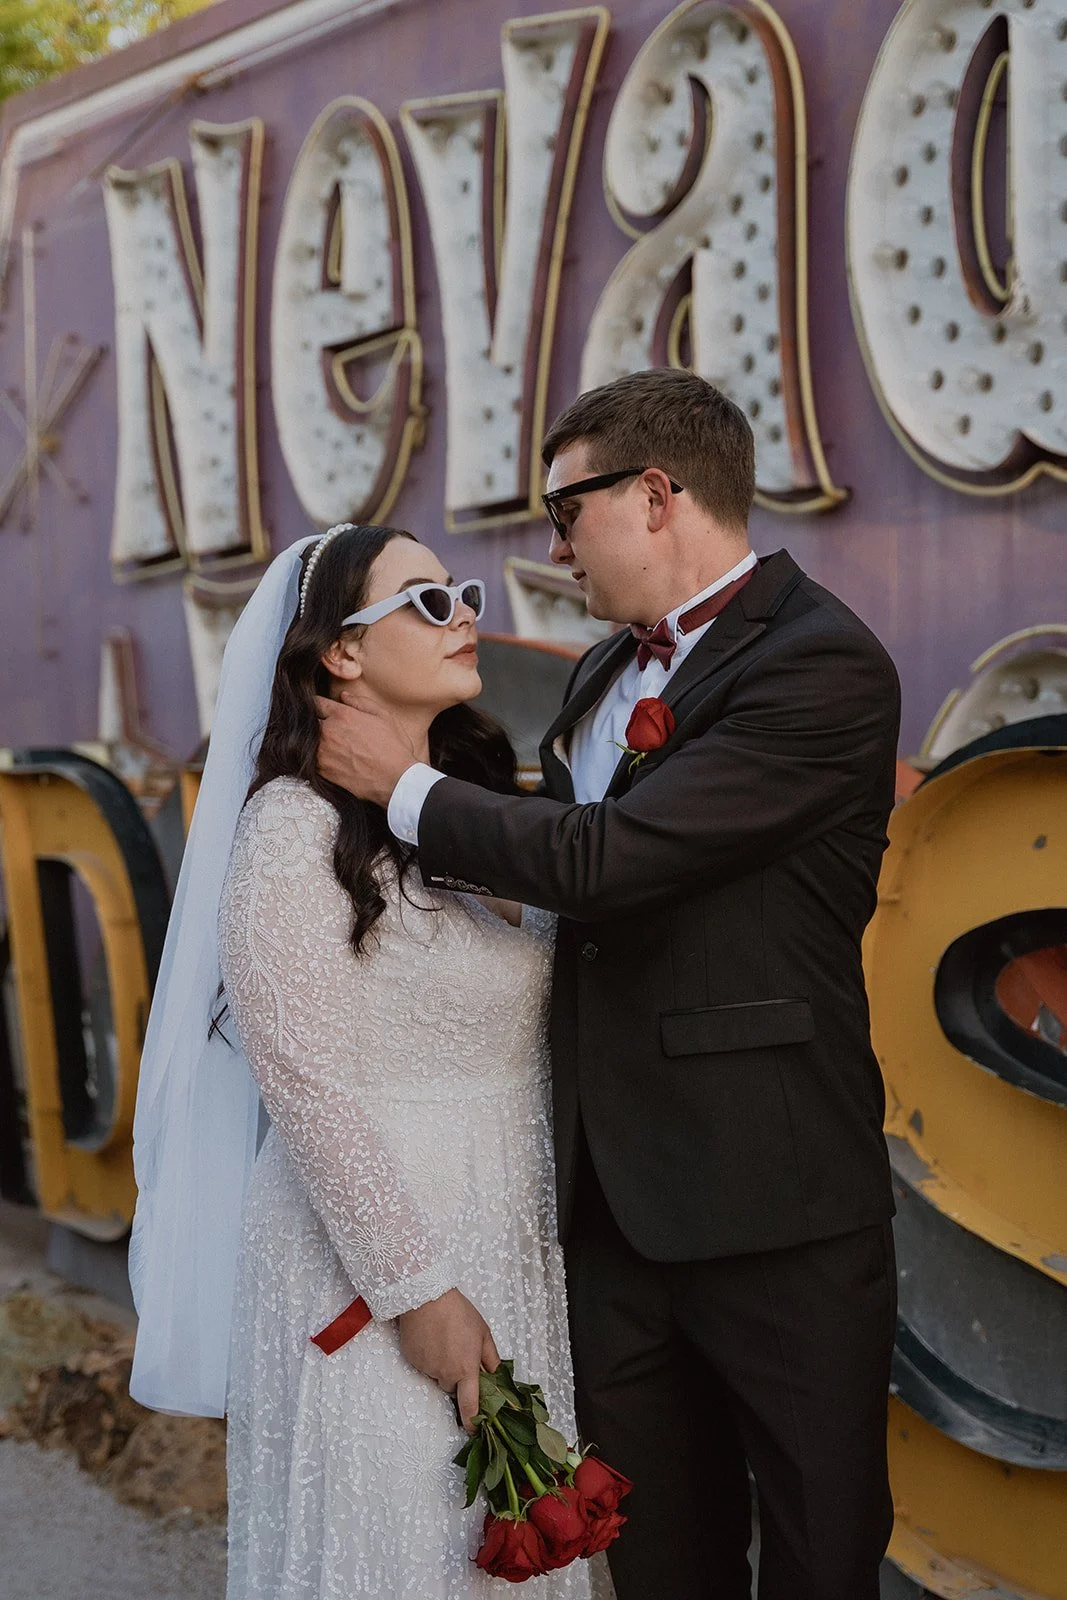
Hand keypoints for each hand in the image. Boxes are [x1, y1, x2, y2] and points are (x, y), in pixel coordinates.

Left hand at [316, 689, 417, 806]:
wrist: (395, 780)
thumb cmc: (393, 748)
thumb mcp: (383, 717)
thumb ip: (361, 703)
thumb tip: (343, 696)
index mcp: (342, 715)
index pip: (316, 703)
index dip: (318, 704)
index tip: (321, 708)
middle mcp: (327, 732)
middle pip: (307, 721)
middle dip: (312, 721)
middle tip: (320, 724)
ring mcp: (322, 753)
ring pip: (306, 740)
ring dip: (312, 739)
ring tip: (325, 743)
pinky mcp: (322, 771)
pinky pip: (309, 758)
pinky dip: (313, 756)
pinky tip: (326, 758)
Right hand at [398, 1288, 499, 1431]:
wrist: (427, 1297)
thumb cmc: (459, 1312)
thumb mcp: (483, 1333)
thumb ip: (491, 1359)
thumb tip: (497, 1377)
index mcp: (466, 1369)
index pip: (470, 1406)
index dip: (473, 1422)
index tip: (475, 1430)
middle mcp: (445, 1374)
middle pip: (453, 1387)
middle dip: (457, 1377)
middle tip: (458, 1352)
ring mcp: (427, 1369)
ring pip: (437, 1376)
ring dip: (442, 1366)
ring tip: (444, 1340)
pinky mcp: (413, 1361)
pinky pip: (423, 1366)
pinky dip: (428, 1358)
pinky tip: (431, 1339)